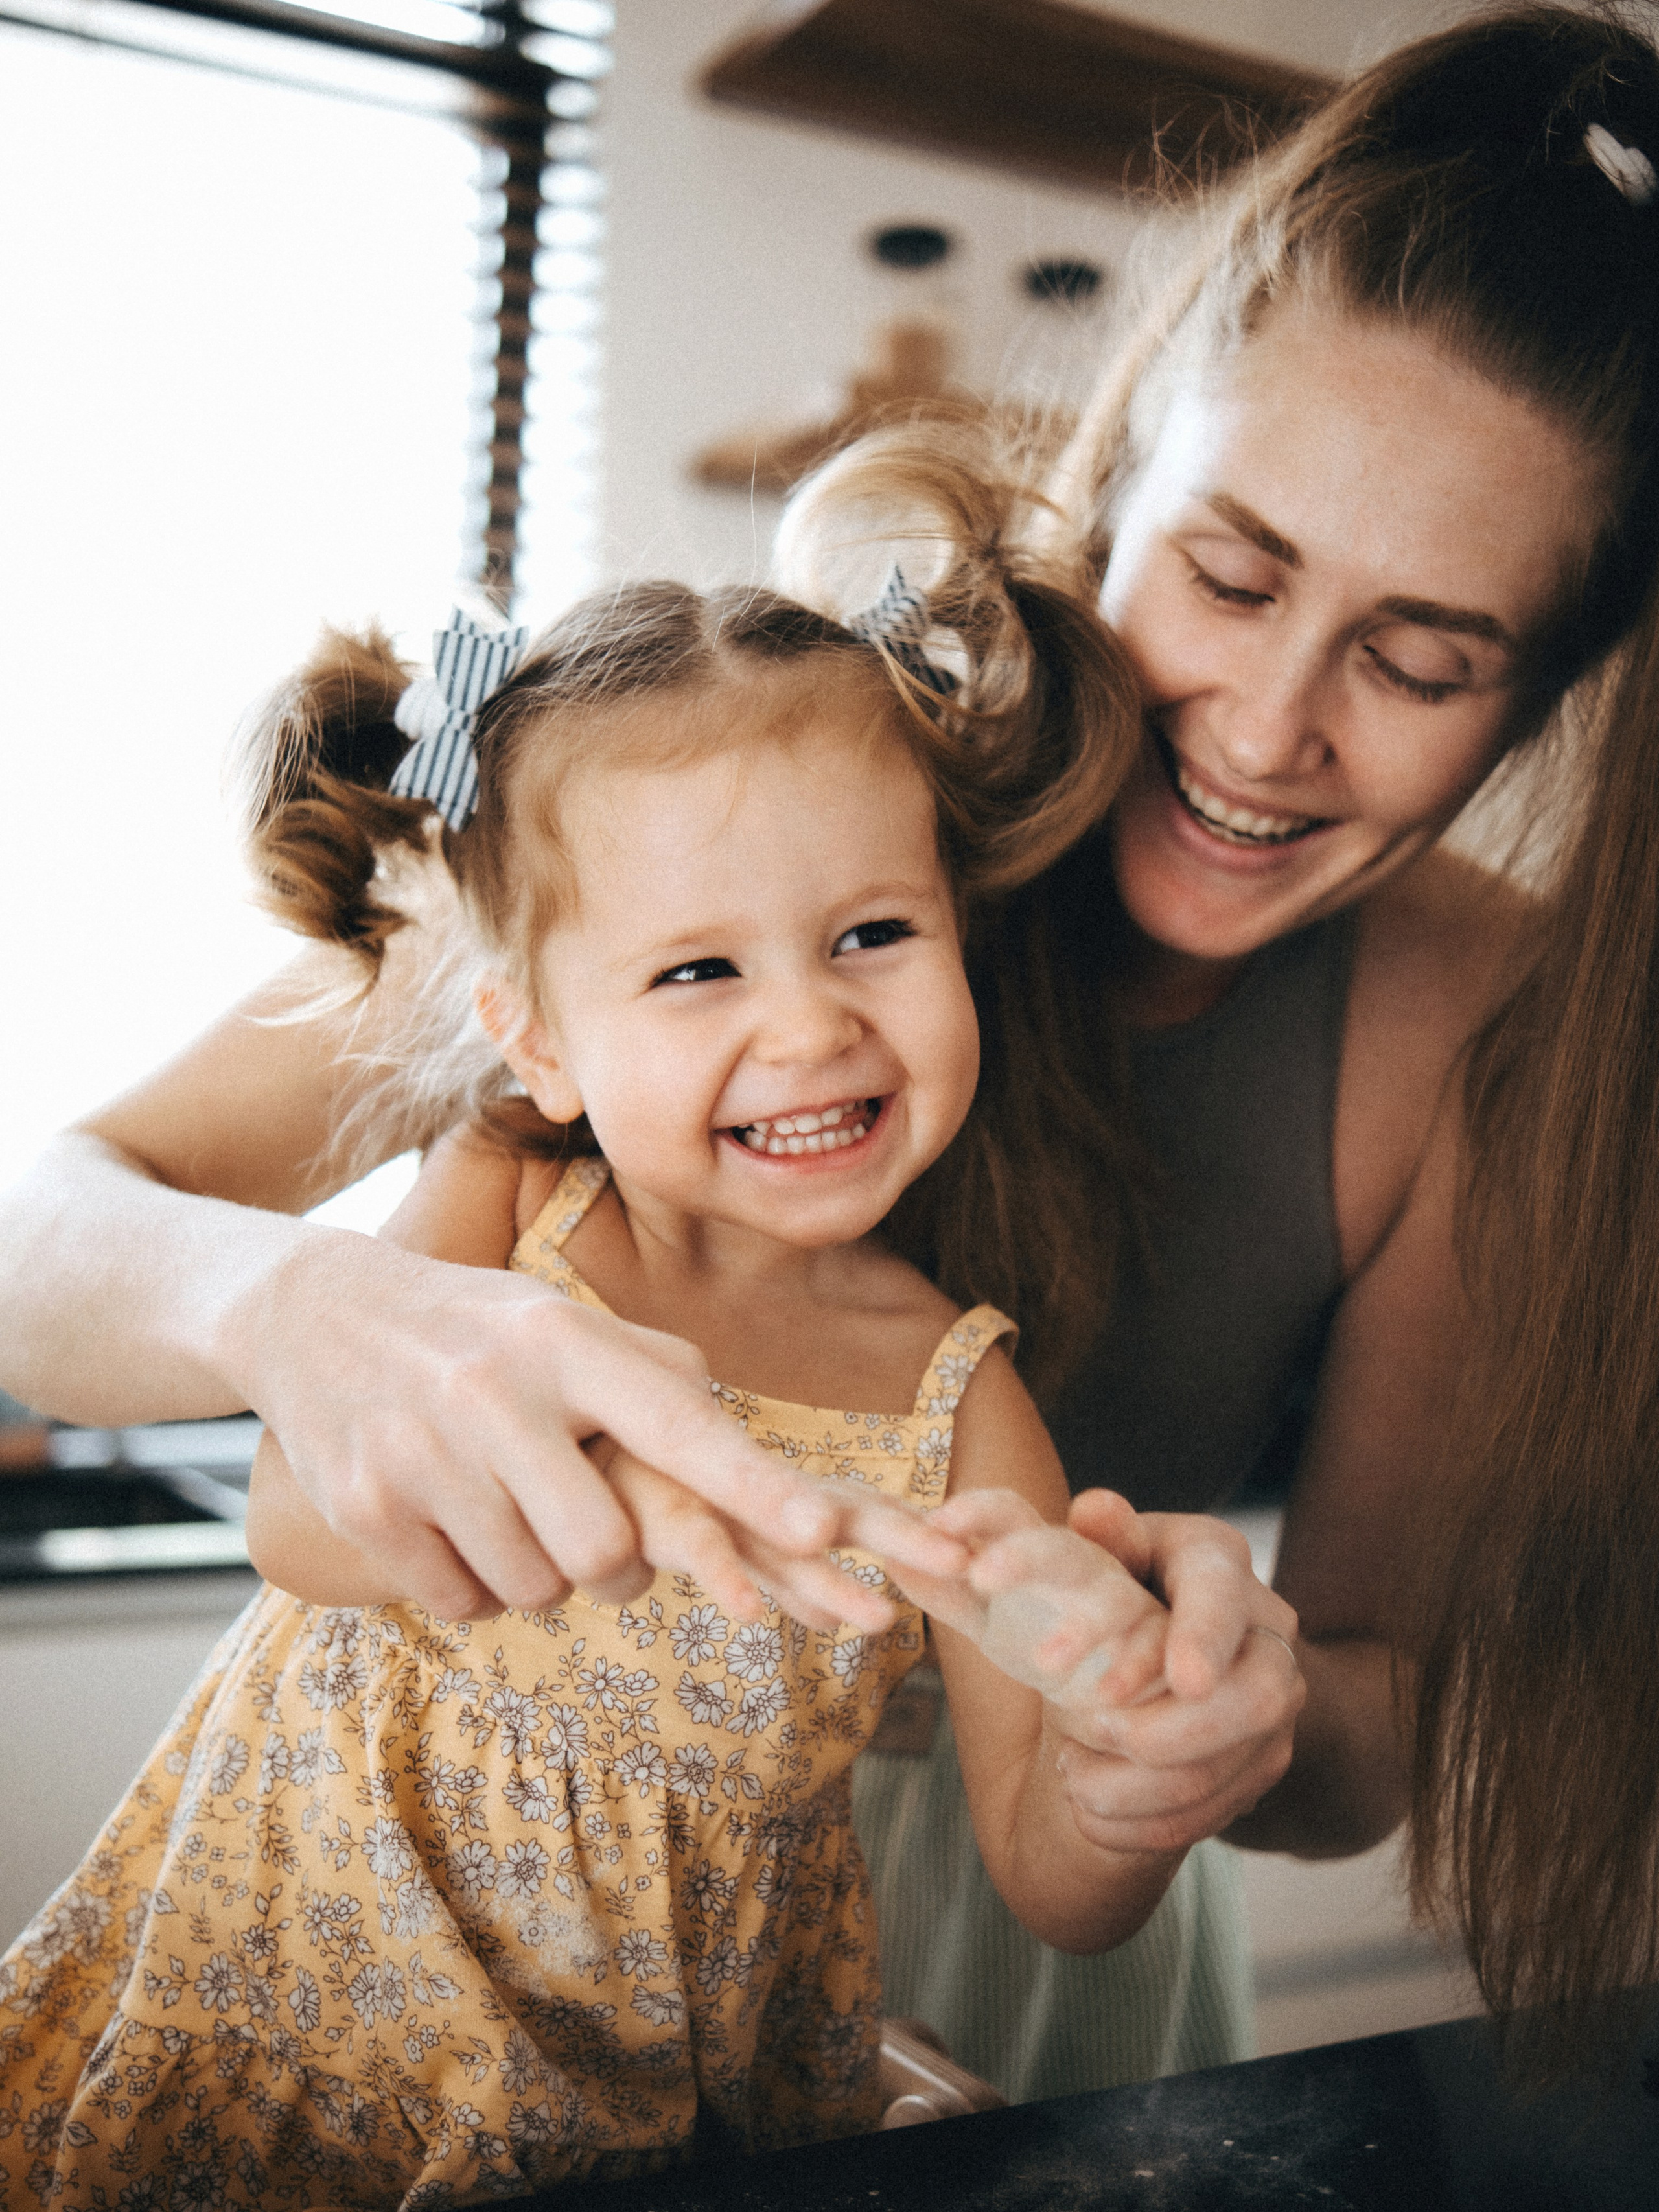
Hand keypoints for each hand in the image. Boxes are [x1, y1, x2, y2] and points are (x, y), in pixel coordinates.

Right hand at [229, 1232, 965, 1621]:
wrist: (315, 1310)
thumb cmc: (478, 1327)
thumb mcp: (566, 1323)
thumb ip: (658, 1376)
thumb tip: (743, 1445)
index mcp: (566, 1341)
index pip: (680, 1423)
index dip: (755, 1485)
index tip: (823, 1529)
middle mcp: (498, 1391)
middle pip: (605, 1550)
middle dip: (612, 1567)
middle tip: (582, 1528)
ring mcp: (424, 1451)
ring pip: (537, 1588)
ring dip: (539, 1573)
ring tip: (505, 1505)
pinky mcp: (365, 1506)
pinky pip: (463, 1601)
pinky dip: (472, 1583)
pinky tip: (447, 1519)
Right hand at [598, 1452, 967, 1634]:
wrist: (542, 1410)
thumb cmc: (628, 1465)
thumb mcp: (708, 1518)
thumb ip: (771, 1562)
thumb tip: (836, 1617)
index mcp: (767, 1489)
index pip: (848, 1510)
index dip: (910, 1533)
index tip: (975, 1563)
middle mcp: (742, 1487)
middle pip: (831, 1513)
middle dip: (900, 1540)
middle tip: (963, 1567)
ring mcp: (694, 1493)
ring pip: (772, 1543)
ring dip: (823, 1581)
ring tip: (876, 1617)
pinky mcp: (640, 1508)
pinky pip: (688, 1545)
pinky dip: (721, 1574)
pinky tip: (748, 1612)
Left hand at [880, 1488, 1168, 1702]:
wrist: (1125, 1673)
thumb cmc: (1048, 1630)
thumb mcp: (993, 1615)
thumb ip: (950, 1590)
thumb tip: (889, 1558)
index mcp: (1041, 1549)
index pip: (1009, 1513)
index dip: (976, 1511)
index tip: (936, 1522)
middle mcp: (1088, 1566)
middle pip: (1058, 1547)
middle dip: (1025, 1556)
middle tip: (983, 1575)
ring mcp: (1130, 1604)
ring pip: (1113, 1601)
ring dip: (1081, 1630)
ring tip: (1046, 1662)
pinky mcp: (1161, 1645)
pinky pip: (1153, 1654)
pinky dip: (1131, 1673)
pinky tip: (1105, 1697)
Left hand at [1047, 1493, 1305, 1854]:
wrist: (1152, 1639)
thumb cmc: (1117, 1578)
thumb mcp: (1104, 1550)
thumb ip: (1100, 1537)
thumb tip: (1095, 1509)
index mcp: (1217, 1561)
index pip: (1225, 1596)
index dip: (1207, 1637)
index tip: (1182, 1679)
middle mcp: (1266, 1631)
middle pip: (1261, 1695)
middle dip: (1178, 1729)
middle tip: (1098, 1732)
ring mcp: (1273, 1703)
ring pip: (1239, 1765)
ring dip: (1149, 1786)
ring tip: (1072, 1777)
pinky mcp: (1260, 1762)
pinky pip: (1218, 1812)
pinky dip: (1149, 1823)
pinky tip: (1092, 1815)